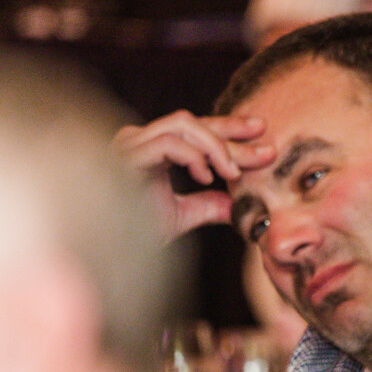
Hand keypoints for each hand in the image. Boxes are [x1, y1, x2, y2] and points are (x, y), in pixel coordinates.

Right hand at [114, 110, 272, 238]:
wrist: (105, 250)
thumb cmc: (132, 232)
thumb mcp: (180, 216)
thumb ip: (207, 206)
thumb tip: (237, 206)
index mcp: (150, 148)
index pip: (195, 129)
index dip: (229, 129)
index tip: (262, 133)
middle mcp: (137, 139)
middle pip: (193, 121)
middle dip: (232, 134)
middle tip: (266, 151)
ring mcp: (130, 144)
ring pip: (183, 124)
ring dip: (216, 147)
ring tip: (233, 174)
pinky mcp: (126, 155)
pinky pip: (169, 142)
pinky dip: (195, 156)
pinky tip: (207, 178)